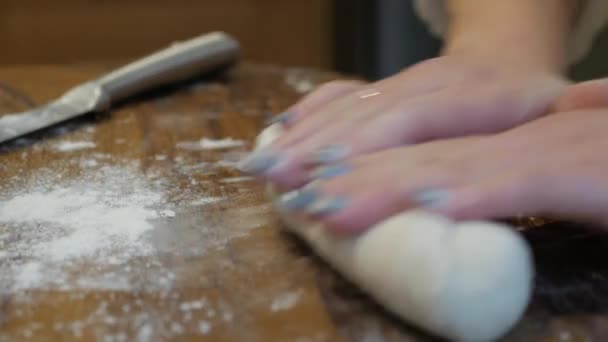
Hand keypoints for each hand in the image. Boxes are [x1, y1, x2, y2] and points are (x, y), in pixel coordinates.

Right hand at [275, 108, 607, 232]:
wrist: (508, 59)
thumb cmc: (530, 104)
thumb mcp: (550, 119)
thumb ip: (520, 145)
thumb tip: (495, 181)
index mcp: (472, 95)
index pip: (411, 122)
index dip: (368, 154)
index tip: (328, 185)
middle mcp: (425, 83)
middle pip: (363, 117)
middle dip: (316, 154)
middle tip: (279, 187)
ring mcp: (398, 80)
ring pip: (343, 106)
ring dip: (299, 138)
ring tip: (263, 168)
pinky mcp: (380, 83)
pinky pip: (339, 92)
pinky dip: (307, 112)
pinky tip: (279, 129)